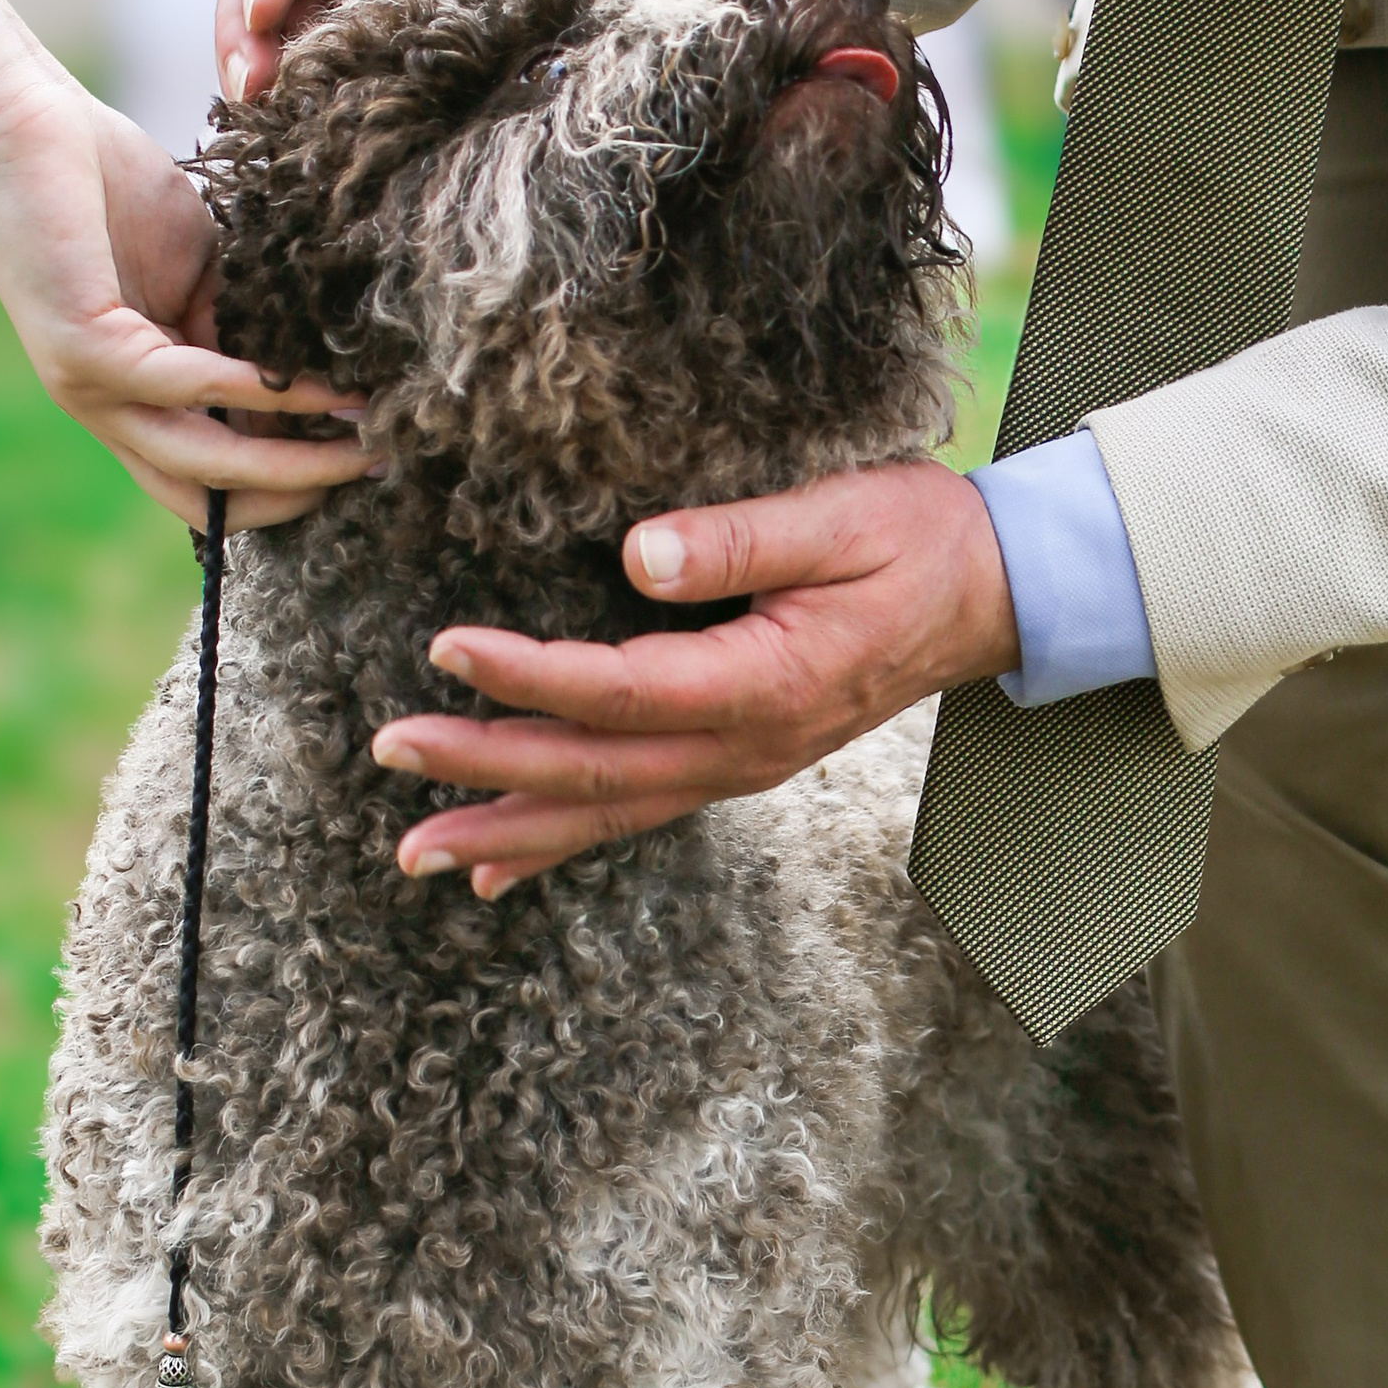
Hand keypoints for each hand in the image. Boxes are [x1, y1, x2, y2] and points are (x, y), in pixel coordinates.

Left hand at [0, 73, 376, 532]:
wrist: (19, 118)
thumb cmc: (107, 184)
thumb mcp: (199, 276)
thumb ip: (240, 337)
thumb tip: (304, 397)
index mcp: (130, 393)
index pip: (206, 477)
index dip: (284, 485)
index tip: (359, 458)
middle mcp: (104, 406)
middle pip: (206, 496)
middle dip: (297, 496)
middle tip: (376, 469)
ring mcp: (88, 385)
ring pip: (202, 463)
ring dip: (292, 465)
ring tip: (364, 447)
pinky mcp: (83, 348)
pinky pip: (189, 388)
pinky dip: (263, 393)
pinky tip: (319, 387)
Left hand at [371, 463, 1019, 892]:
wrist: (996, 595)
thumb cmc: (918, 541)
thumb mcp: (837, 515)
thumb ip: (736, 538)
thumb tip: (635, 555)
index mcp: (762, 684)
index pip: (618, 689)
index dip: (526, 674)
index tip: (446, 648)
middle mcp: (745, 748)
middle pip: (593, 772)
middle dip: (484, 769)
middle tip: (391, 753)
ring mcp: (741, 767)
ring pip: (606, 814)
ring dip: (507, 832)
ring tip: (417, 851)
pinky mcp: (738, 762)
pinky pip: (636, 815)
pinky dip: (560, 846)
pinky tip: (496, 872)